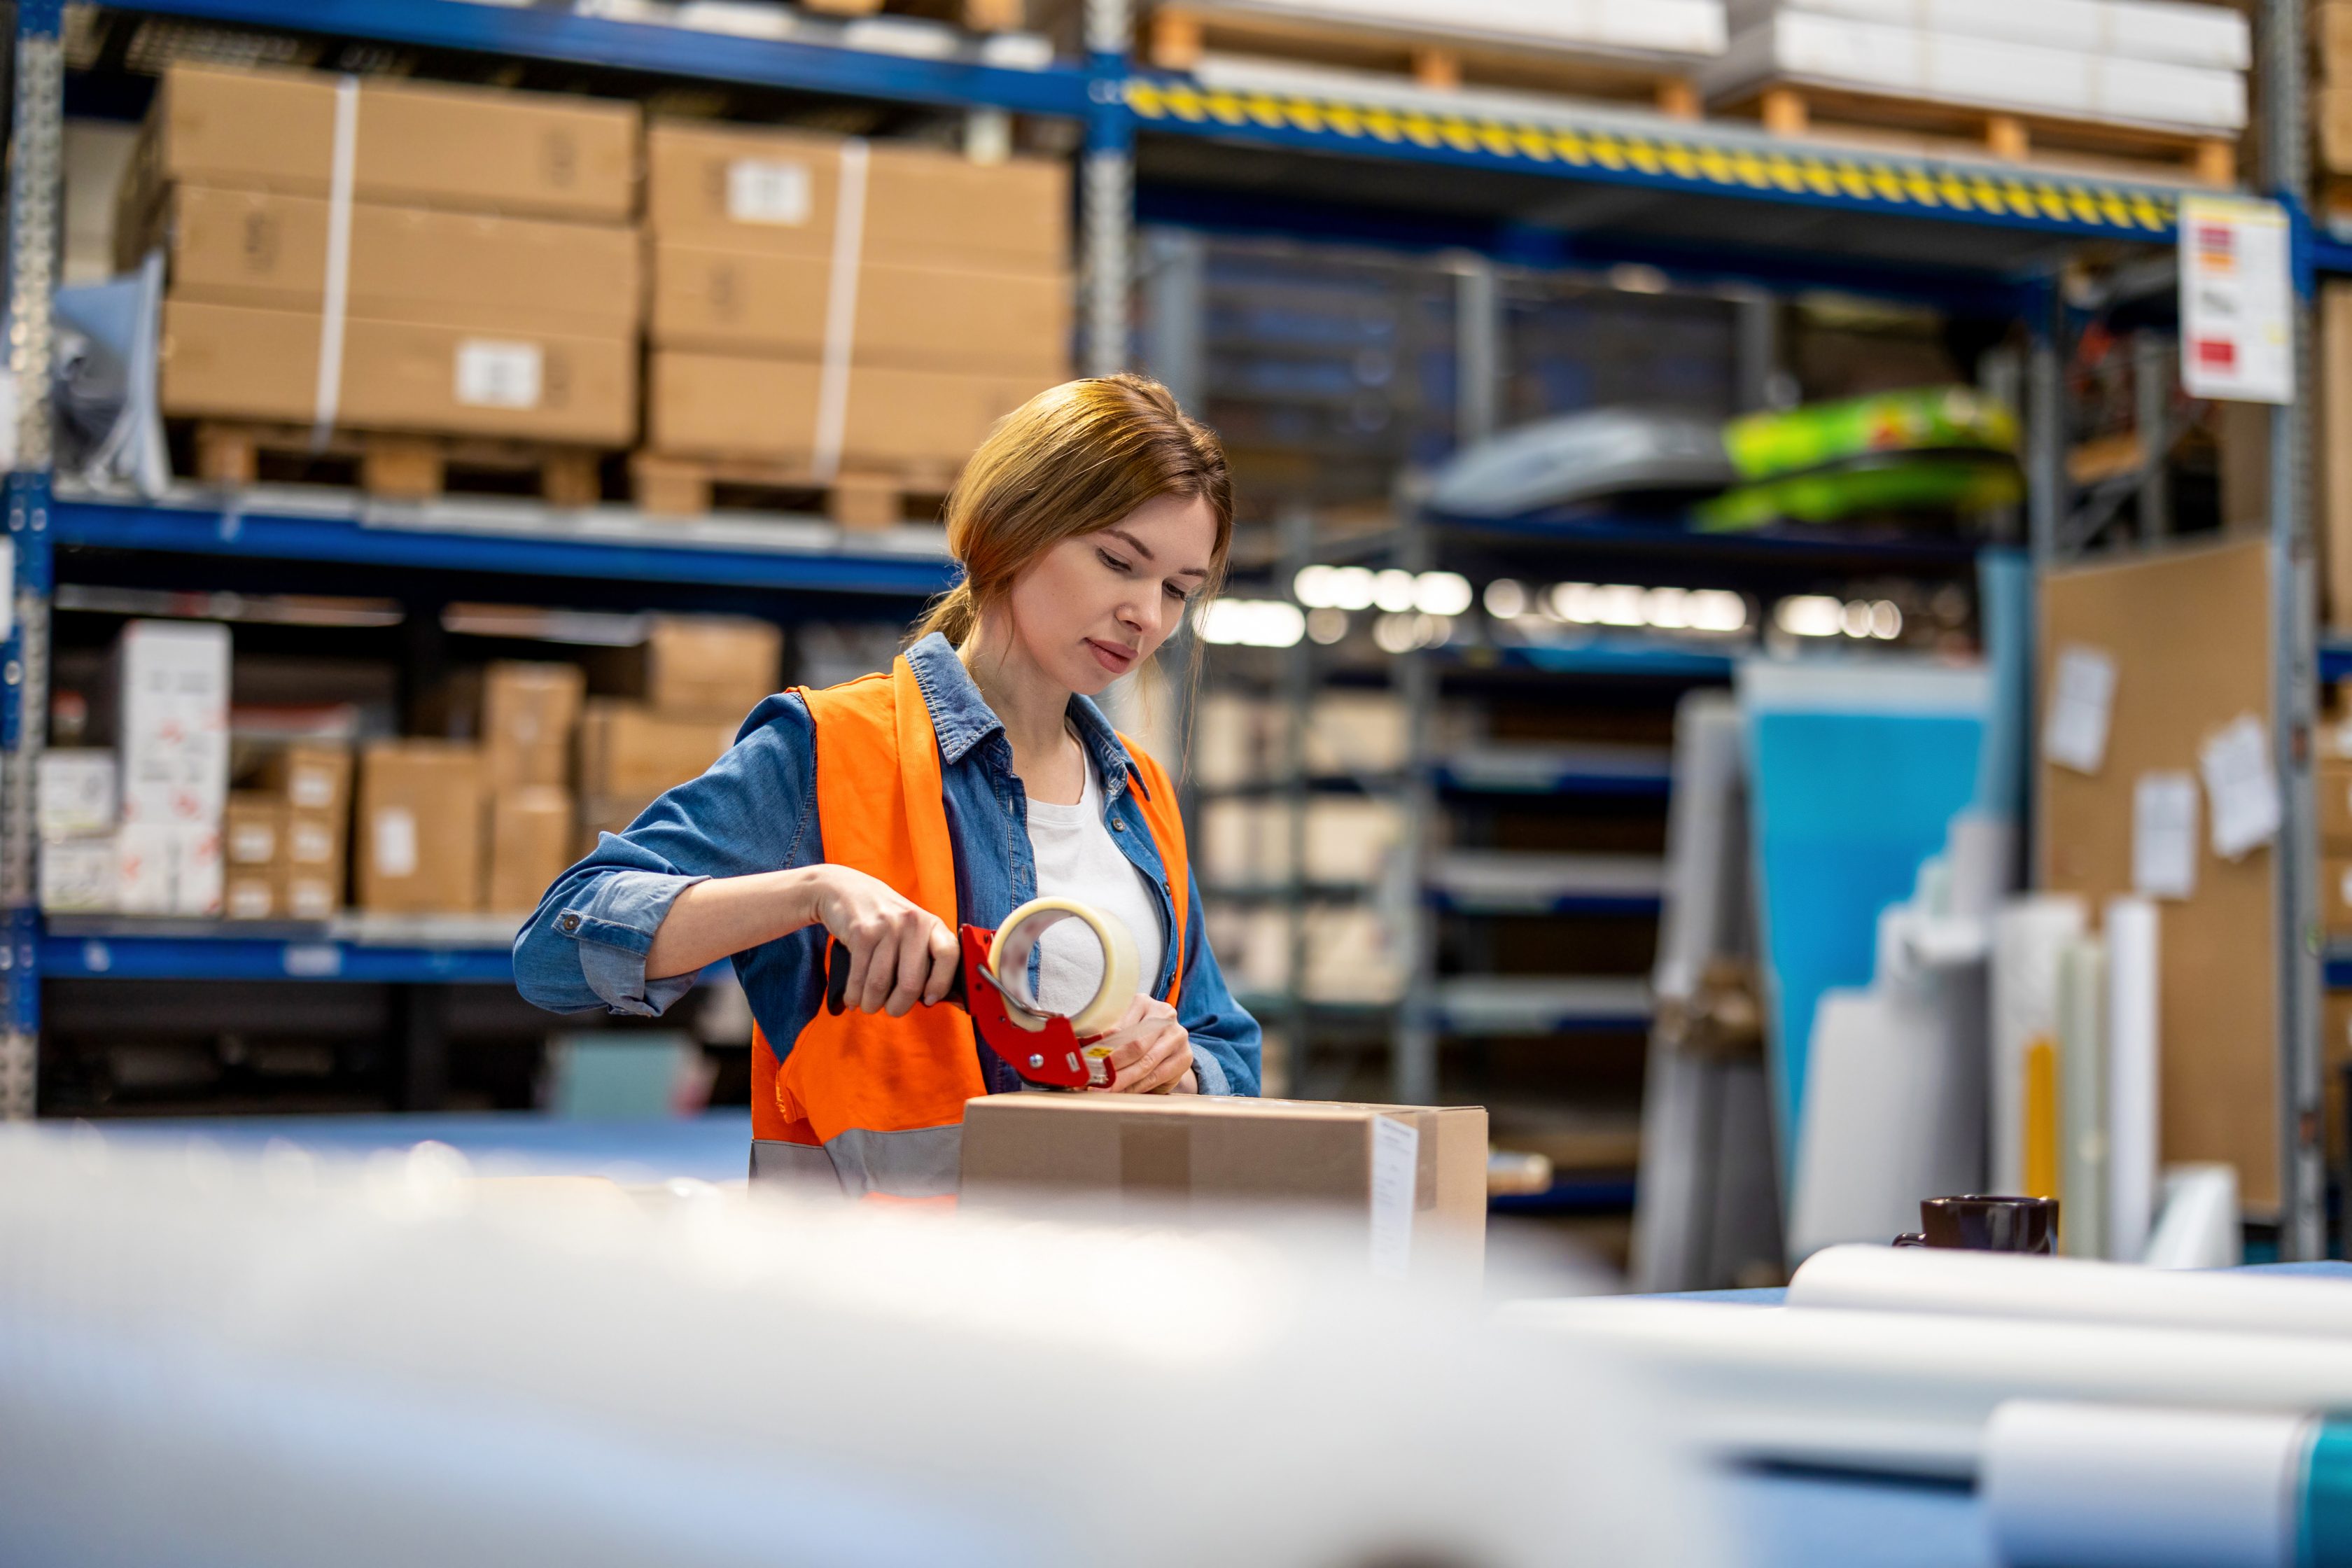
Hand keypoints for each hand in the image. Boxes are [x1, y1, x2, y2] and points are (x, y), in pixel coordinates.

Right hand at [808, 866, 957, 1016]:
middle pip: (910, 983)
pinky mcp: (861, 933)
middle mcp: (912, 923)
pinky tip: (854, 997)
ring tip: (869, 1004)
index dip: (941, 983)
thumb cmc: (884, 920)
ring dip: (872, 1003)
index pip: (949, 955)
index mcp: (931, 924)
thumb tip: (933, 999)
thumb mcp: (910, 929)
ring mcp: (887, 927)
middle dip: (898, 1006)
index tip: (929, 999)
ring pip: (881, 985)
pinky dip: (855, 995)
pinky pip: (859, 978)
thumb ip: (923, 957)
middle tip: (891, 1009)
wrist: (845, 890)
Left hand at [1088, 994, 1196, 1093]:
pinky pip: (1156, 1076)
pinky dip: (1137, 1086)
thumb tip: (1078, 1052)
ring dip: (1123, 1080)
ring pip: (1145, 1063)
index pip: (1118, 1027)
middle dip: (1112, 1066)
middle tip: (1094, 1080)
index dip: (1100, 1047)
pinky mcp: (1185, 1056)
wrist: (1169, 1043)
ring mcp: (1177, 1034)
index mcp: (1142, 1002)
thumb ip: (1105, 1036)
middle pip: (1134, 1045)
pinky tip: (1124, 1091)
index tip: (1086, 1062)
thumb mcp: (1123, 1027)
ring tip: (1106, 1089)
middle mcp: (1163, 1014)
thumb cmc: (1139, 1035)